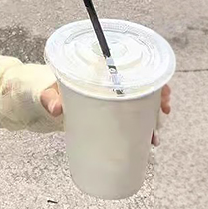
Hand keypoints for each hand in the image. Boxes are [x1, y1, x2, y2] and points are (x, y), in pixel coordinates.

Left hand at [41, 82, 171, 145]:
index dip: (151, 77)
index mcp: (97, 71)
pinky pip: (130, 118)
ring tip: (154, 135)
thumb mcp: (49, 92)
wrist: (43, 99)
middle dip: (158, 98)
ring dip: (152, 117)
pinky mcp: (108, 113)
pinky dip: (141, 128)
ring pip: (139, 104)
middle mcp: (108, 84)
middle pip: (142, 86)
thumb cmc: (48, 89)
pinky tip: (148, 140)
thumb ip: (50, 98)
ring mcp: (110, 99)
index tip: (162, 90)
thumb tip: (56, 108)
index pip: (131, 68)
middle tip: (164, 110)